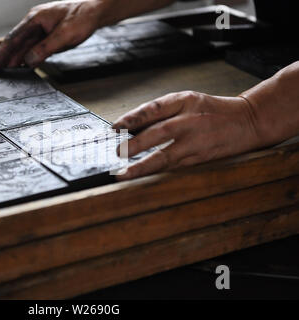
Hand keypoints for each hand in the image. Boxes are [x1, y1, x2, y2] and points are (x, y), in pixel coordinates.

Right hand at [0, 0, 107, 71]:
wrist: (95, 10)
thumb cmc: (82, 17)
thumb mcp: (65, 35)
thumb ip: (45, 48)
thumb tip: (28, 61)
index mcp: (35, 19)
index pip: (13, 38)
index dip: (2, 54)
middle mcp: (35, 23)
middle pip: (16, 43)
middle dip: (6, 58)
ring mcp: (41, 29)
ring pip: (24, 46)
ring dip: (16, 59)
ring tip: (8, 73)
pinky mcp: (48, 35)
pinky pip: (34, 47)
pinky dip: (27, 57)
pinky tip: (24, 65)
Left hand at [113, 91, 264, 180]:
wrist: (247, 121)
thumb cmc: (211, 110)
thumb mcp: (187, 101)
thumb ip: (161, 112)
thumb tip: (130, 127)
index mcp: (184, 102)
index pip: (154, 108)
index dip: (133, 118)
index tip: (115, 128)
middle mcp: (190, 121)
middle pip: (160, 132)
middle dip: (136, 144)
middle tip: (117, 152)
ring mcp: (196, 142)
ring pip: (166, 156)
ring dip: (143, 166)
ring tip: (124, 174)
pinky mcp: (200, 159)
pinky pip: (174, 166)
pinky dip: (156, 172)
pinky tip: (141, 177)